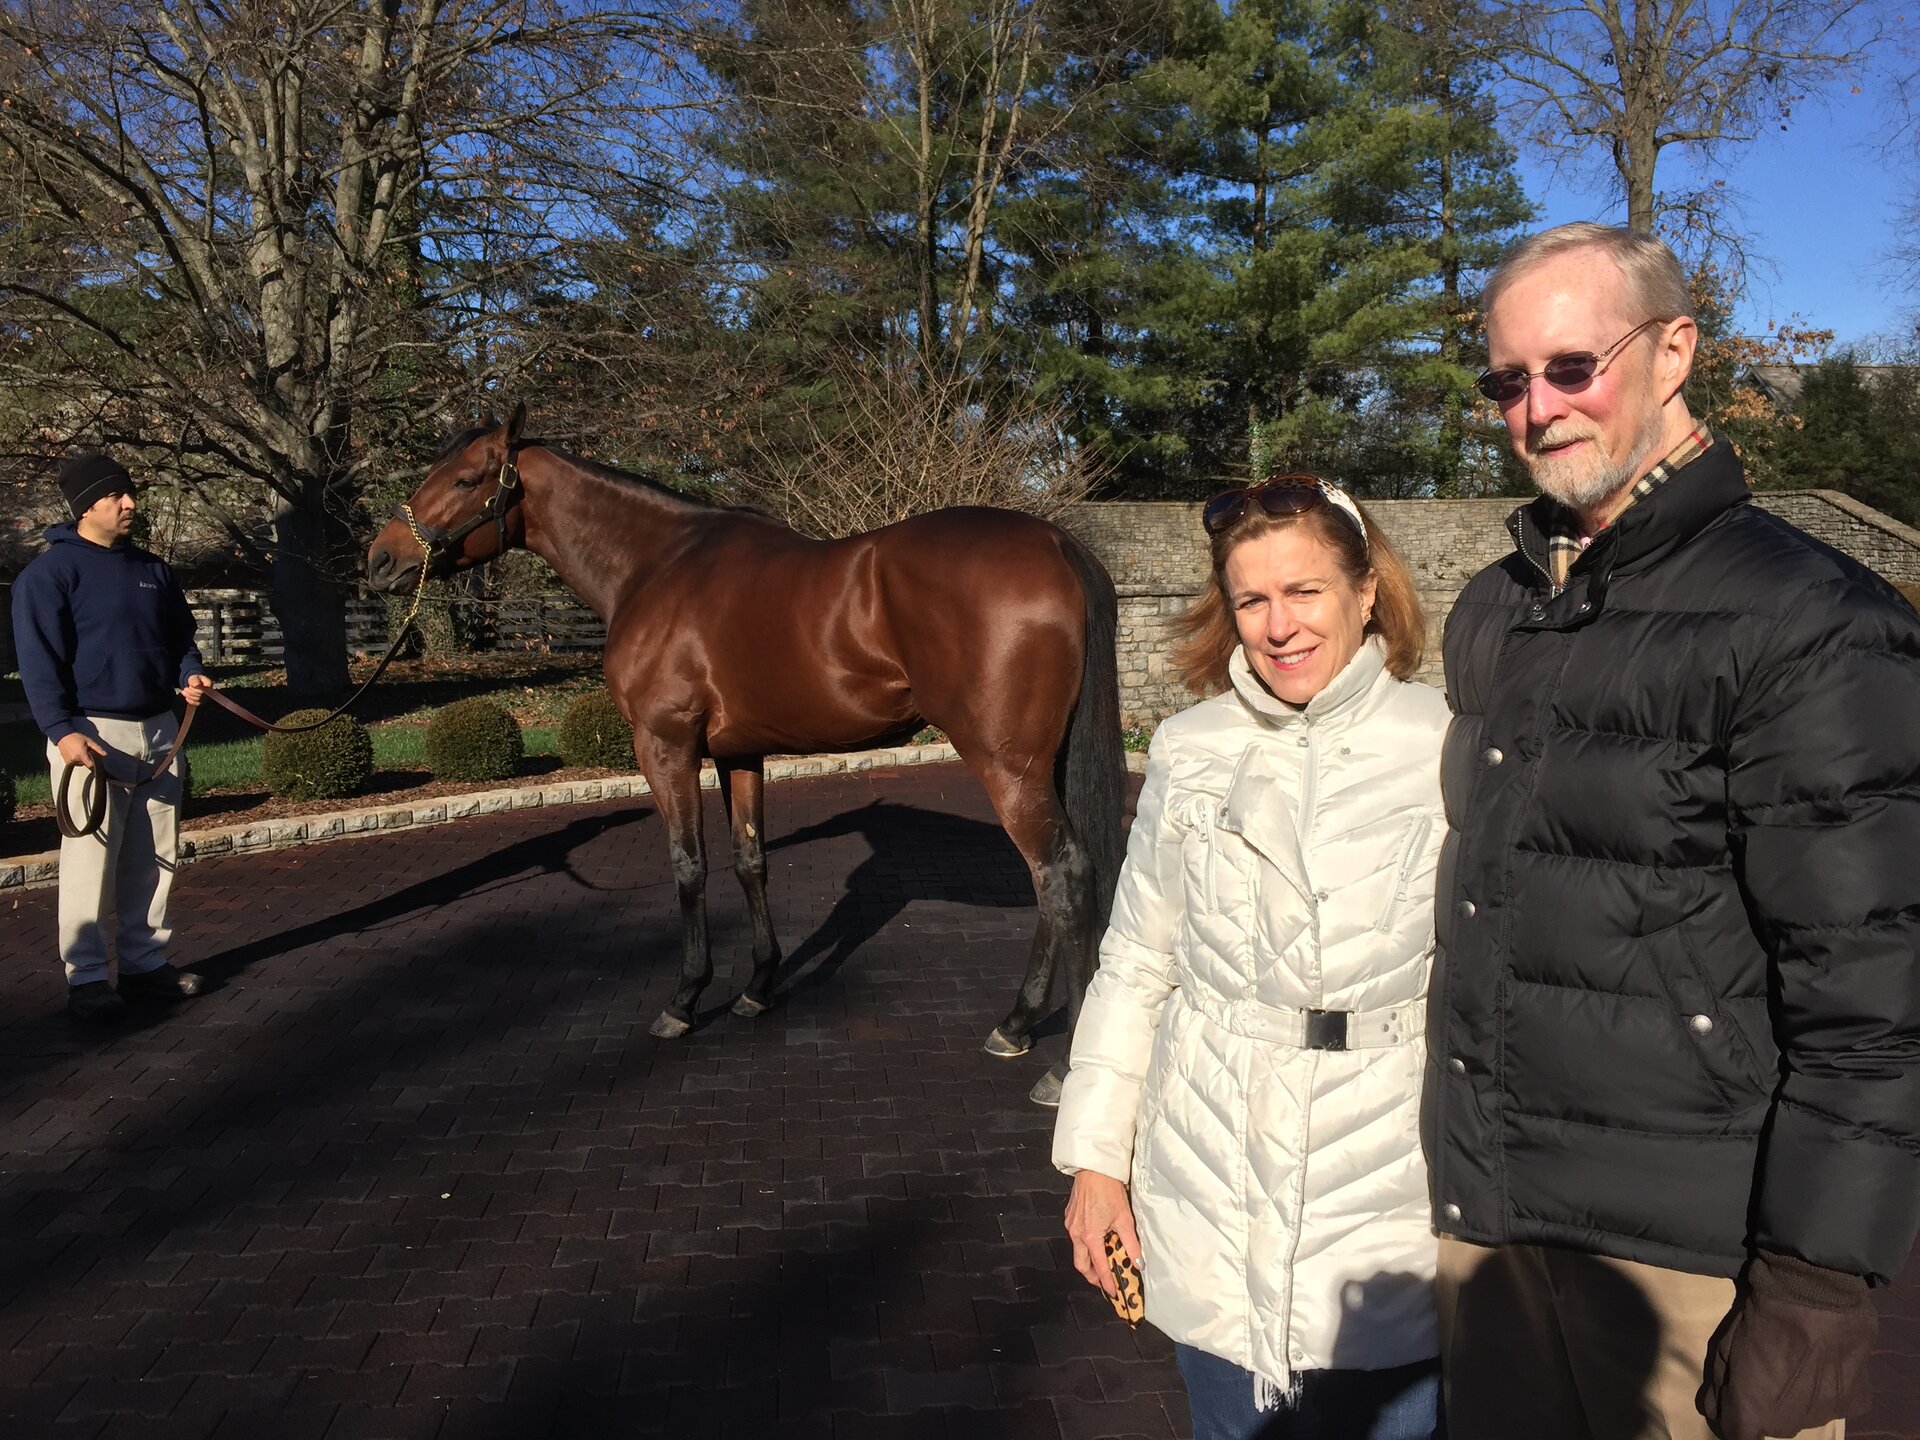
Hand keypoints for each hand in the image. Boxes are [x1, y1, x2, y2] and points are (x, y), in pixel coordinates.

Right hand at [56, 733, 105, 768]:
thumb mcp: (89, 741)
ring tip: (79, 751)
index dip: (93, 762)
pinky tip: (74, 753)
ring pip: (80, 764)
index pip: (90, 765)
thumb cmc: (76, 737)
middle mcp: (75, 759)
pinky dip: (76, 760)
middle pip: (85, 764)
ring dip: (81, 759)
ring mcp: (69, 761)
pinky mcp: (66, 762)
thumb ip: (97, 748)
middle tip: (85, 750)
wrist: (63, 736)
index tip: (93, 758)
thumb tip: (105, 754)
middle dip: (87, 758)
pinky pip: (74, 763)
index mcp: (81, 754)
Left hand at [181, 674, 212, 705]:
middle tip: (185, 688)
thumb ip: (195, 680)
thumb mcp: (194, 677)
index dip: (197, 690)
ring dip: (189, 696)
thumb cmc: (195, 680)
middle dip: (191, 692)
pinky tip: (187, 698)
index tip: (191, 686)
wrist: (194, 684)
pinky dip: (190, 701)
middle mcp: (210, 692)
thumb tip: (196, 685)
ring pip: (198, 699)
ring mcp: (206, 698)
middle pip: (201, 695)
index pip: (205, 689)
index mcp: (209, 684)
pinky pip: (197, 704)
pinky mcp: (202, 702)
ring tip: (184, 692)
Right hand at [1064, 1169, 1140, 1298]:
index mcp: (1090, 1237)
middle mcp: (1077, 1233)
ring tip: (1103, 1261)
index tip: (1113, 1292)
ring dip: (1089, 1260)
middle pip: (1081, 1264)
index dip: (1107, 1282)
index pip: (1099, 1267)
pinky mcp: (1070, 1217)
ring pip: (1077, 1251)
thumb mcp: (1125, 1219)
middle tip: (1105, 1281)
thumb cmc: (1108, 1190)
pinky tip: (1097, 1241)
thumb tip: (1138, 1261)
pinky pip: (1076, 1237)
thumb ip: (1131, 1243)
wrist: (1093, 1169)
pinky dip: (1086, 1245)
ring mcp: (1071, 1225)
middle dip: (1092, 1276)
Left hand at [1697, 1250, 1876, 1439]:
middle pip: (1773, 1424)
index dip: (1733, 1418)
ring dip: (1800, 1398)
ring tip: (1801, 1362)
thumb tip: (1712, 1409)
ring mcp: (1825, 1416)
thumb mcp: (1726, 1346)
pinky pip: (1837, 1402)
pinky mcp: (1856, 1402)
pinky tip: (1827, 1362)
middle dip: (1766, 1405)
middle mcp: (1789, 1425)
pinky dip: (1832, 1388)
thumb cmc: (1762, 1319)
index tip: (1733, 1402)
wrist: (1815, 1296)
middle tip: (1769, 1369)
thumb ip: (1719, 1385)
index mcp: (1754, 1413)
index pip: (1738, 1434)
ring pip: (1806, 1415)